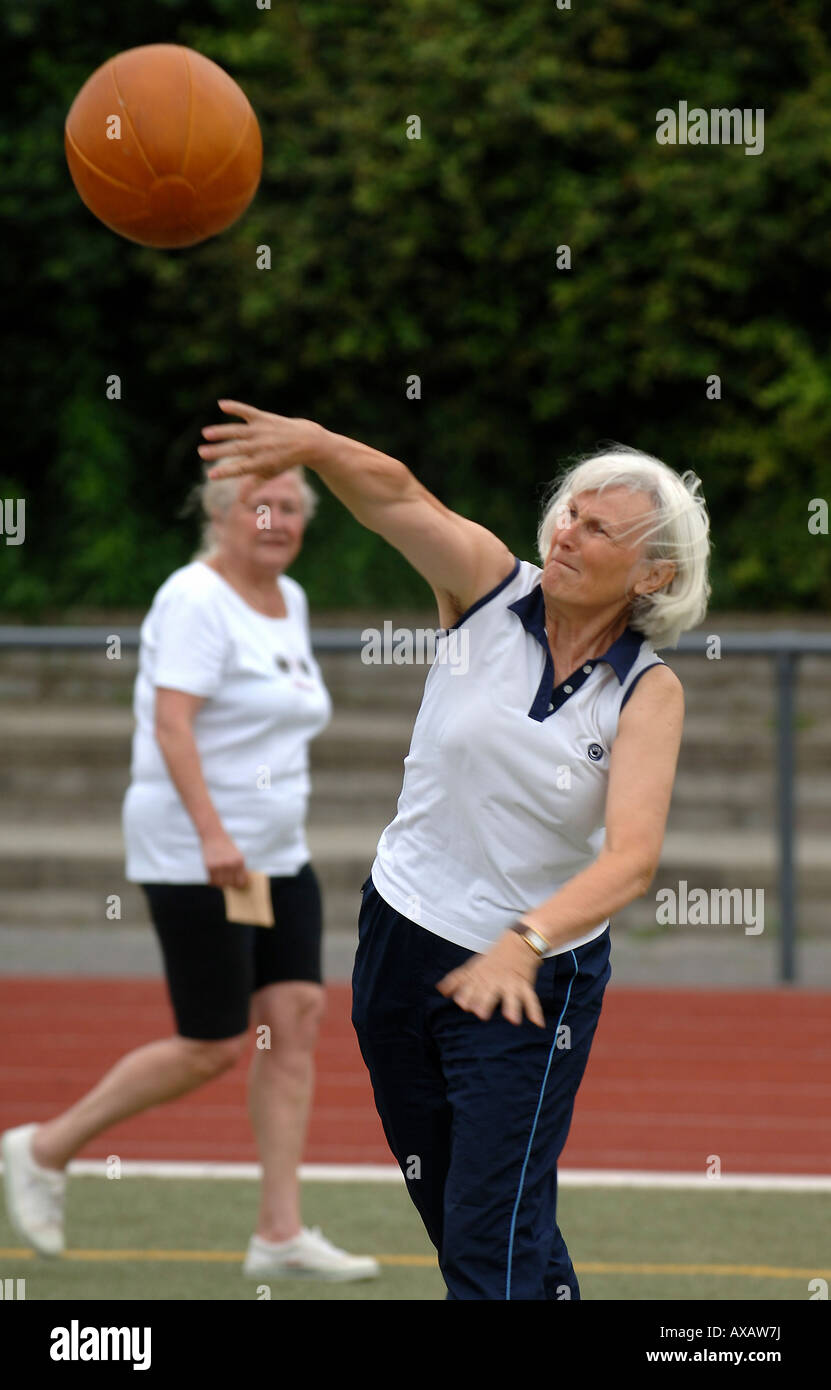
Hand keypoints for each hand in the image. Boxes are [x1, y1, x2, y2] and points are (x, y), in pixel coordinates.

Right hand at [197, 400, 326, 479]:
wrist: (307, 442)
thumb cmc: (284, 460)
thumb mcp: (270, 474)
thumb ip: (253, 485)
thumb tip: (240, 501)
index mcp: (263, 462)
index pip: (241, 468)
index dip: (226, 472)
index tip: (211, 475)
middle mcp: (262, 447)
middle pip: (237, 449)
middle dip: (218, 451)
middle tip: (201, 453)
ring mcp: (262, 431)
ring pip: (239, 431)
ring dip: (222, 431)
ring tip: (206, 433)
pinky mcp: (264, 418)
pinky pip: (248, 412)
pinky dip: (236, 407)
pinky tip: (221, 405)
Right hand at [201, 830, 248, 888]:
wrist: (213, 836)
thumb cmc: (227, 846)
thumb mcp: (237, 855)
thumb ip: (239, 868)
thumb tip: (240, 883)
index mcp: (239, 861)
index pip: (241, 881)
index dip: (240, 884)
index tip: (238, 885)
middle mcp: (229, 864)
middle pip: (231, 883)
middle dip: (230, 884)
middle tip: (229, 882)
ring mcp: (219, 866)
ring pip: (221, 884)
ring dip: (221, 884)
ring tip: (222, 879)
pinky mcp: (209, 866)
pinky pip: (212, 880)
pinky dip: (214, 881)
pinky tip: (215, 877)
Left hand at [436, 931, 545, 1026]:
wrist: (520, 942)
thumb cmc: (492, 959)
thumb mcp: (473, 966)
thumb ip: (456, 979)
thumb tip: (440, 990)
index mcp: (481, 976)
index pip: (472, 985)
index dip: (466, 994)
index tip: (461, 1003)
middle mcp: (495, 980)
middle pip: (489, 992)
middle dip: (485, 1001)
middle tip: (480, 1014)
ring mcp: (511, 983)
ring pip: (511, 996)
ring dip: (511, 1007)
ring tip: (512, 1020)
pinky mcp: (524, 985)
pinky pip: (531, 998)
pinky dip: (535, 1011)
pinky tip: (537, 1023)